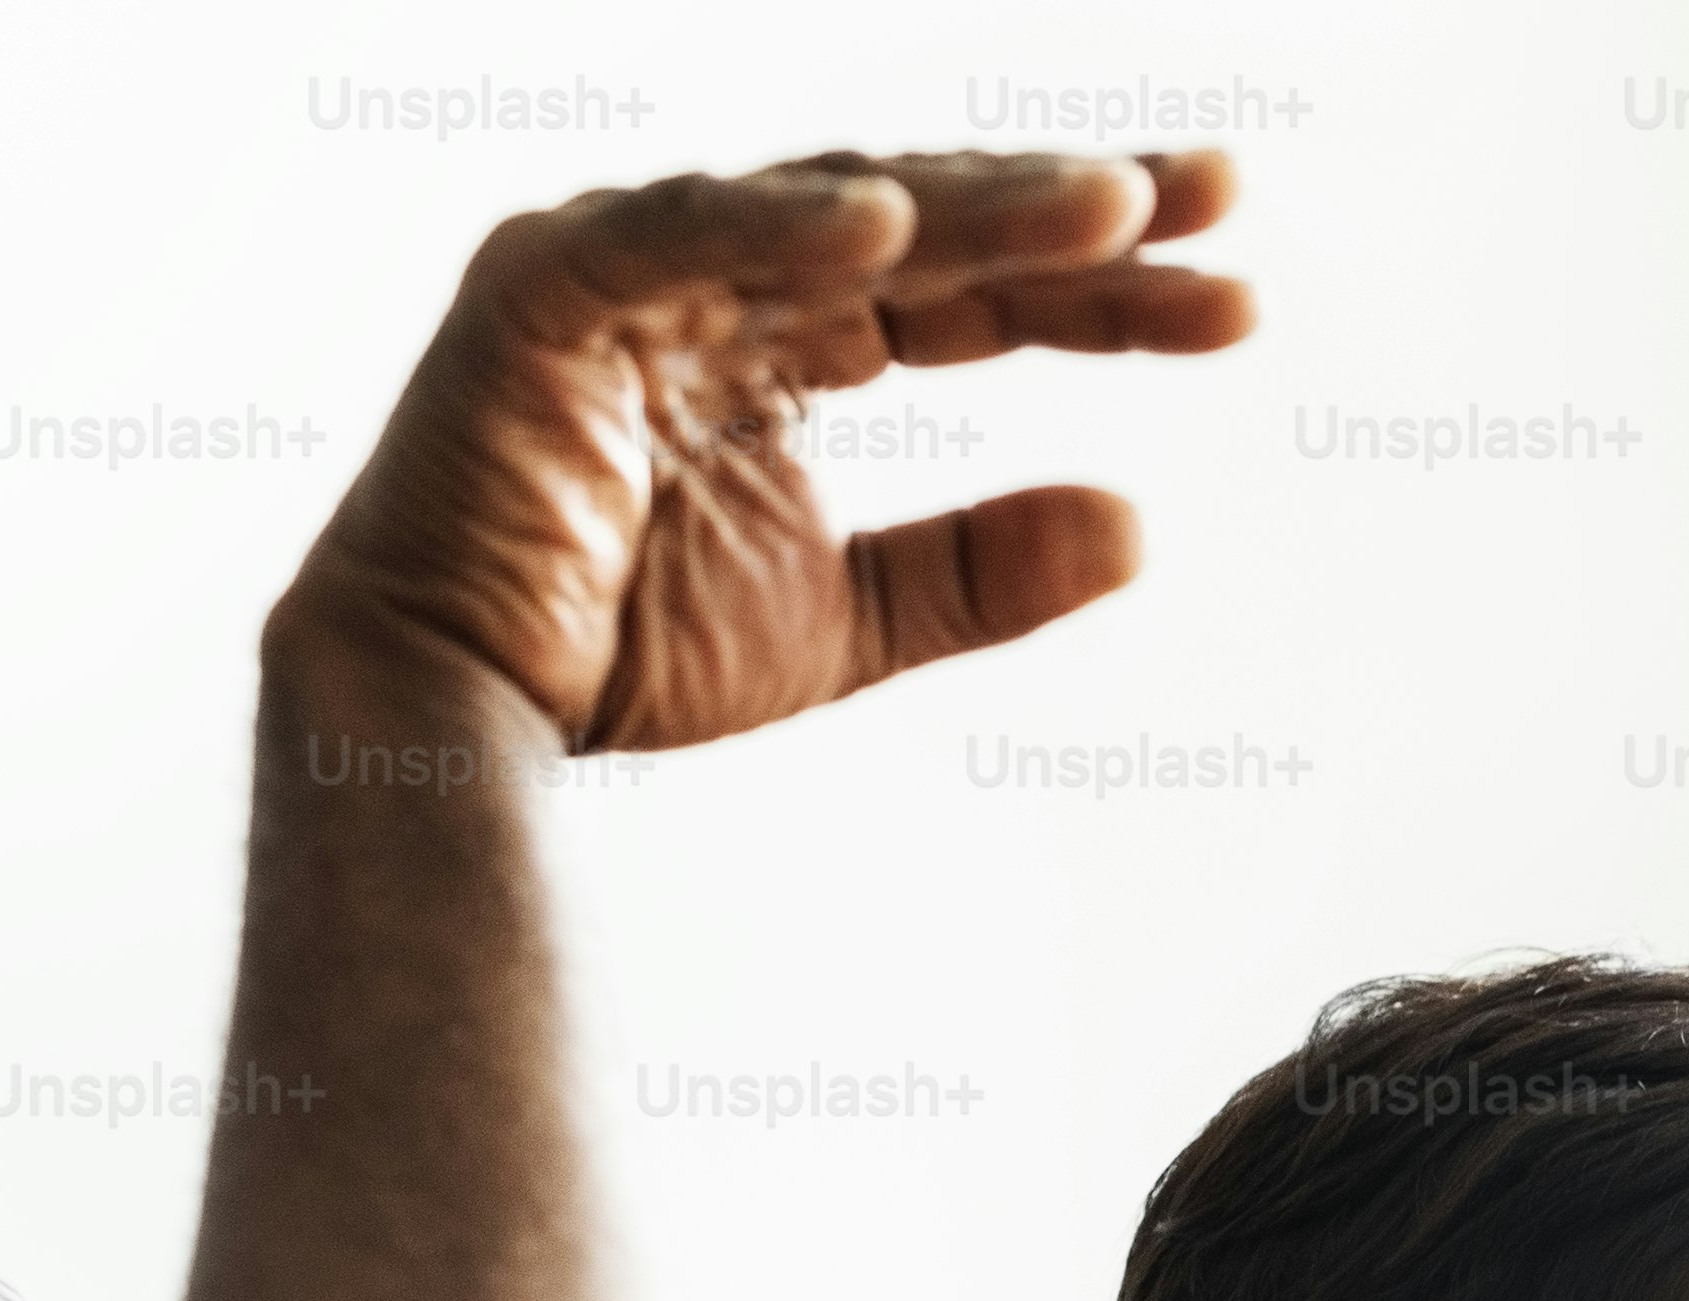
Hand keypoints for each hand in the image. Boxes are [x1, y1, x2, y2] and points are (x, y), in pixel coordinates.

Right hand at [292, 146, 1254, 749]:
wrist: (455, 716)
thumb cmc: (624, 654)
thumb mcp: (850, 621)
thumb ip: (986, 574)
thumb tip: (1140, 527)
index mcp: (786, 335)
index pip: (974, 293)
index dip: (1102, 292)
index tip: (1233, 298)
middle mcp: (717, 274)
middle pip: (927, 225)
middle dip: (1071, 216)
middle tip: (1220, 197)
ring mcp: (629, 263)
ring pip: (830, 211)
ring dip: (974, 205)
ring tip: (1115, 213)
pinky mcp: (542, 287)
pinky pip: (677, 235)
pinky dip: (778, 223)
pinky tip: (897, 223)